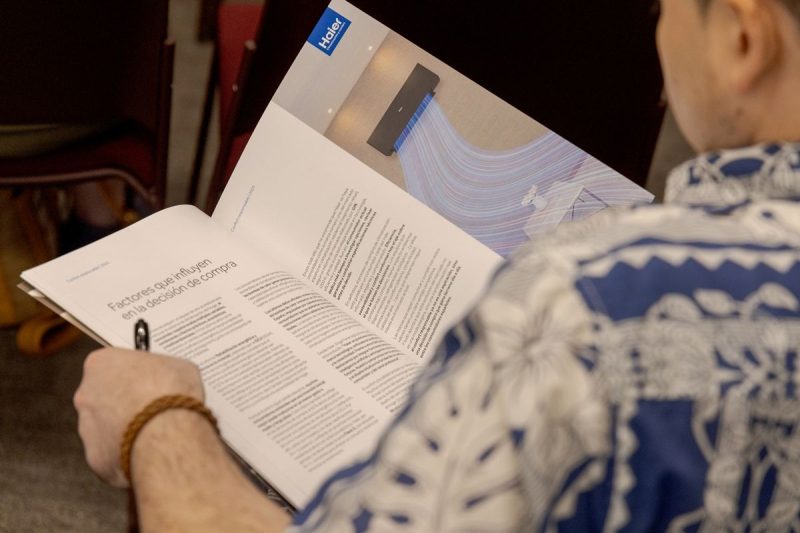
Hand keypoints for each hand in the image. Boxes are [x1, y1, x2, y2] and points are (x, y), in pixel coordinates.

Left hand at [73, 347, 203, 487]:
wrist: (167, 437)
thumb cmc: (171, 394)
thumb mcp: (179, 367)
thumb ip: (163, 371)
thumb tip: (167, 381)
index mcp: (101, 363)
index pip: (112, 364)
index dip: (134, 373)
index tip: (151, 379)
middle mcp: (86, 394)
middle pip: (105, 396)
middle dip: (126, 402)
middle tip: (154, 407)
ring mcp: (86, 428)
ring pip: (107, 427)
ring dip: (126, 429)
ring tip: (157, 432)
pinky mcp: (94, 458)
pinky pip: (112, 454)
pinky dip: (128, 453)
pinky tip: (151, 451)